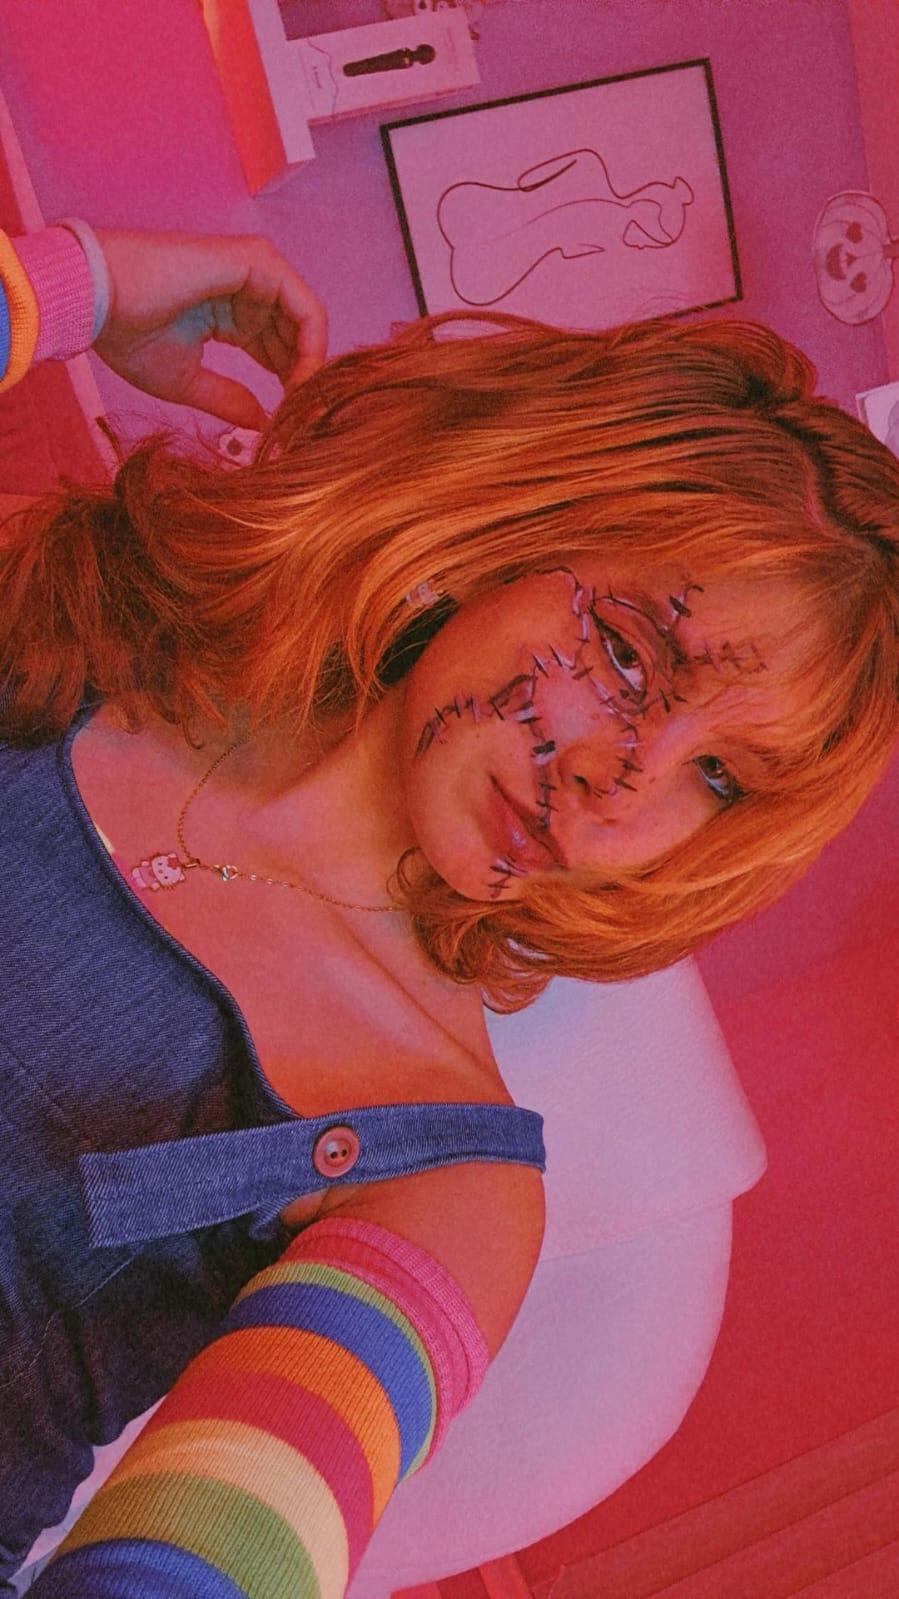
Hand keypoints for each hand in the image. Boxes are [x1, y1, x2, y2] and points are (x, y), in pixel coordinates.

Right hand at [90, 227, 328, 429]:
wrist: (98, 300)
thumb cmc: (128, 336)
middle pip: (296, 338)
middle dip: (305, 381)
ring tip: (300, 407)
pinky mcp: (259, 263)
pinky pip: (307, 310)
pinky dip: (311, 349)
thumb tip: (265, 426)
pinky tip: (300, 382)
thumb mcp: (187, 382)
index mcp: (230, 312)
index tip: (288, 427)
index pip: (277, 350)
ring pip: (307, 323)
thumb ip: (230, 402)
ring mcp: (255, 270)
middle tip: (302, 422)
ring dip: (311, 368)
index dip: (288, 388)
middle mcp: (246, 288)